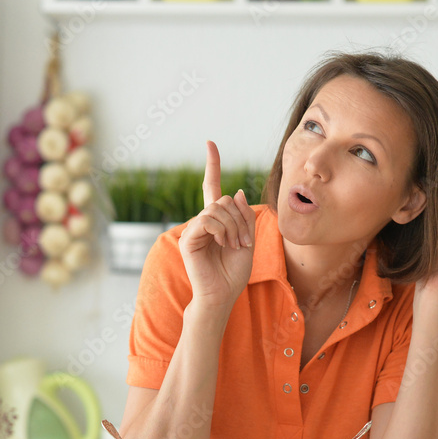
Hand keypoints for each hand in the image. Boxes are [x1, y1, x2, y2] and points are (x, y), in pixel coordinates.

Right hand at [177, 141, 256, 308]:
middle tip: (243, 242)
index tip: (210, 143)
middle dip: (240, 219)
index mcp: (216, 221)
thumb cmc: (234, 272)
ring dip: (233, 227)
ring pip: (217, 210)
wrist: (222, 295)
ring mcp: (194, 230)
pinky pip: (207, 220)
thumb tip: (236, 192)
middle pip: (224, 200)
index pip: (212, 187)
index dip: (213, 165)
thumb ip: (244, 216)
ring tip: (235, 246)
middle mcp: (202, 222)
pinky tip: (224, 245)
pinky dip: (221, 231)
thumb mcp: (248, 240)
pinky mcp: (188, 239)